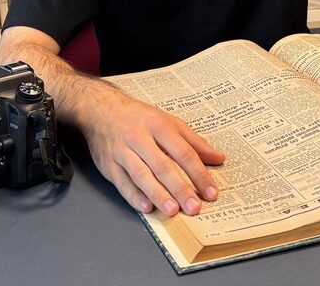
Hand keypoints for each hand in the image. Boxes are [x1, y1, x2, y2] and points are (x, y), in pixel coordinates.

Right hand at [81, 90, 224, 216]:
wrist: (100, 110)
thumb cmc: (139, 118)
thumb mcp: (169, 122)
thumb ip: (194, 142)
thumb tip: (219, 158)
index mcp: (159, 126)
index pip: (183, 152)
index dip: (198, 173)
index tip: (210, 192)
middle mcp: (140, 138)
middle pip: (163, 165)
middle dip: (180, 188)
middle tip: (194, 207)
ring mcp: (122, 152)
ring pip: (142, 175)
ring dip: (158, 194)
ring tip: (172, 210)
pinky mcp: (109, 165)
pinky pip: (122, 183)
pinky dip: (134, 196)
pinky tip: (146, 207)